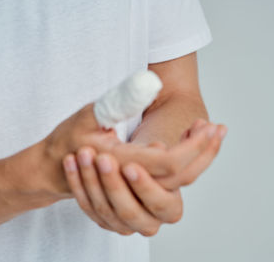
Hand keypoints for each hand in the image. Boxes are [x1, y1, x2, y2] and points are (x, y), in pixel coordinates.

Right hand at [40, 101, 225, 193]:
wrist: (54, 168)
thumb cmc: (68, 140)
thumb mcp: (90, 114)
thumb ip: (119, 101)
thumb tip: (149, 84)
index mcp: (123, 164)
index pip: (169, 162)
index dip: (193, 147)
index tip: (208, 126)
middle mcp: (133, 183)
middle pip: (182, 178)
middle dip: (204, 153)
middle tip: (219, 129)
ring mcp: (137, 190)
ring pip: (179, 184)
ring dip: (199, 160)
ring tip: (210, 134)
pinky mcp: (139, 189)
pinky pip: (169, 184)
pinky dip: (187, 166)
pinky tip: (191, 148)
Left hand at [62, 149, 182, 235]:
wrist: (126, 165)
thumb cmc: (147, 155)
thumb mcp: (157, 151)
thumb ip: (158, 151)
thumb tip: (160, 146)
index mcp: (172, 206)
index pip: (160, 202)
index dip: (145, 185)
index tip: (129, 166)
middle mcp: (151, 221)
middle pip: (130, 211)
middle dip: (113, 184)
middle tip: (103, 158)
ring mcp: (127, 225)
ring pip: (106, 209)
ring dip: (91, 180)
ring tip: (83, 153)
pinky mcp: (107, 222)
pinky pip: (88, 206)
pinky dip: (77, 183)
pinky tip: (71, 161)